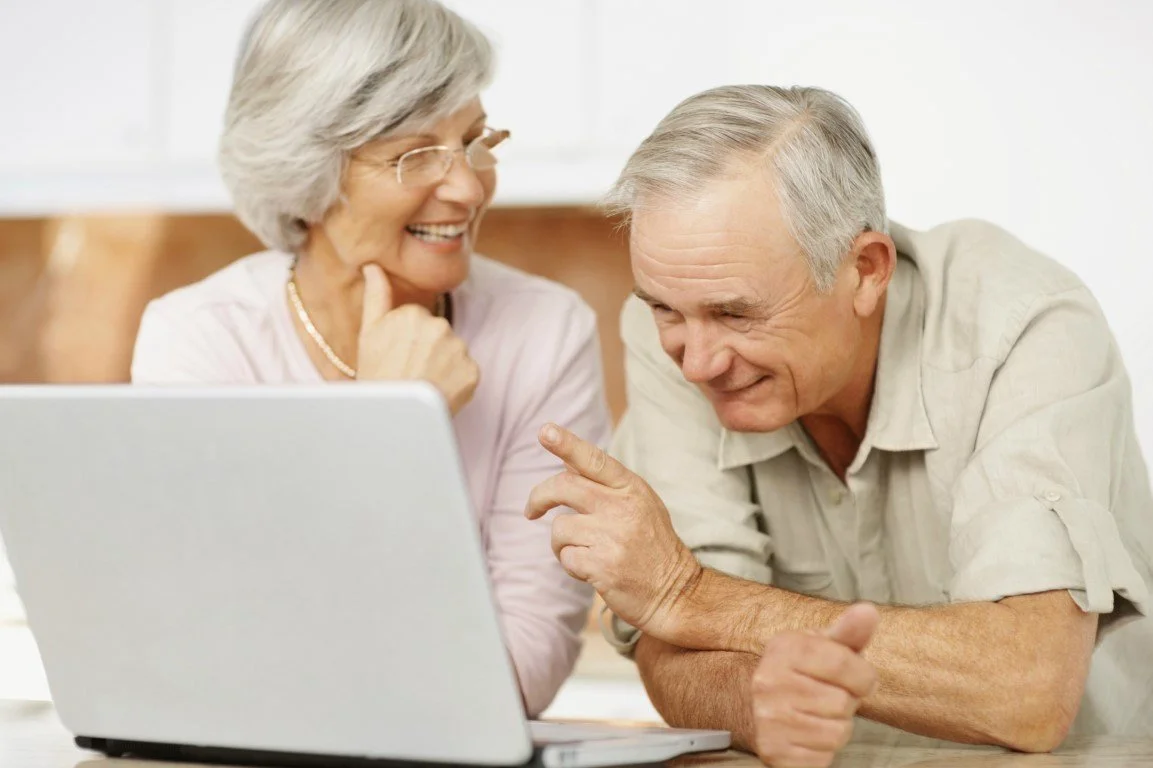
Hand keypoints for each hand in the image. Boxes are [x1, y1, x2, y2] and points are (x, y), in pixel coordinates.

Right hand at [356, 264, 478, 414]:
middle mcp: (440, 327)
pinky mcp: (473, 372)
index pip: (418, 320)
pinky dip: (456, 381)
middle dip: (427, 350)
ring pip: (453, 351)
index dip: (407, 340)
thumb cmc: (377, 375)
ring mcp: (459, 350)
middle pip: (438, 334)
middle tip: (409, 370)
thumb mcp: (369, 333)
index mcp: (414, 314)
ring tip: (423, 382)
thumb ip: (376, 295)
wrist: (392, 419)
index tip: (397, 356)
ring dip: (443, 365)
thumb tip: (373, 265)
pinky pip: (466, 371)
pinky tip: (438, 391)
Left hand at [524, 423, 701, 638]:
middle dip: (538, 497)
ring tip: (586, 553)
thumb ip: (606, 485)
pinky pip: (565, 558)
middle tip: (531, 511)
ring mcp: (613, 536)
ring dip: (562, 544)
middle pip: (563, 487)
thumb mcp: (639, 505)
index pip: (594, 459)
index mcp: (632, 488)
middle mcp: (622, 507)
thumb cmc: (653, 547)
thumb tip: (566, 463)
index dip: (566, 444)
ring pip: (559, 528)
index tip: (545, 431)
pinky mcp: (602, 566)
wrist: (676, 593)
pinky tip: (593, 571)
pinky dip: (572, 566)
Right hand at [751, 603, 879, 767]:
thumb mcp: (823, 646)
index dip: (862, 675)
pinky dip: (823, 751)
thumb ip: (849, 632)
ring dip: (836, 728)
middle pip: (842, 701)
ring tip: (819, 715)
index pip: (844, 663)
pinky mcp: (773, 752)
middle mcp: (769, 682)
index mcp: (784, 649)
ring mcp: (768, 719)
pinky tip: (808, 735)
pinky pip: (823, 759)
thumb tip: (868, 612)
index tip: (856, 678)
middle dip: (846, 702)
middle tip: (828, 696)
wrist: (762, 703)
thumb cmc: (802, 672)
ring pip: (836, 733)